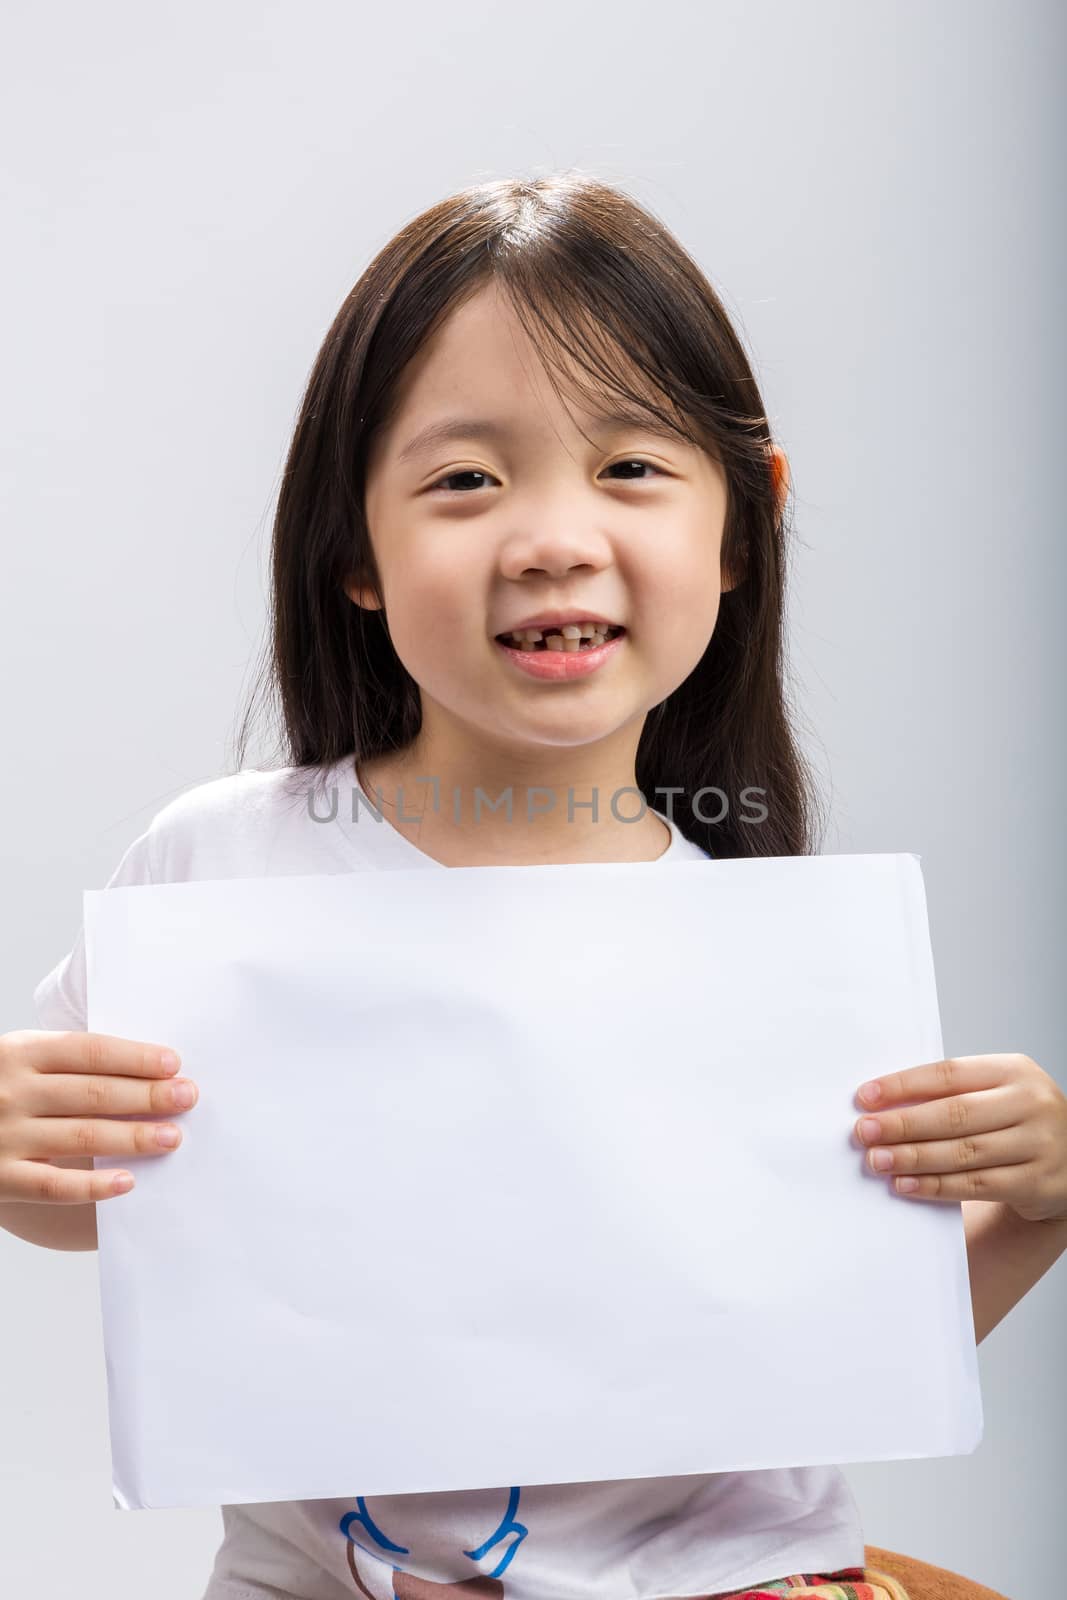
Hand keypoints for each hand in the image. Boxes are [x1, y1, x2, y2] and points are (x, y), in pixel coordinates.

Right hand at [0, 1030, 197, 1203]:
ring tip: (172, 1137)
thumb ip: (61, 1062)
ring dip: (133, 1137)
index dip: (135, 1057)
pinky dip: (93, 1186)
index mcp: (19, 1052)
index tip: (173, 1064)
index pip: (90, 1052)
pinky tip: (127, 1183)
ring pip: (82, 1136)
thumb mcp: (15, 1059)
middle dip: (148, 1096)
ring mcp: (4, 1136)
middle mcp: (12, 1091)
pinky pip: (54, 1186)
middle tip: (188, 1099)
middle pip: (94, 1092)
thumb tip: (142, 1067)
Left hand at [852, 1054, 1066, 1222]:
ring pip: (962, 1153)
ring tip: (877, 1160)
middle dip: (902, 1124)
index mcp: (1014, 1070)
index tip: (865, 1097)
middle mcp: (1030, 1103)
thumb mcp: (996, 1093)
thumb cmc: (1018, 1120)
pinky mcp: (1036, 1183)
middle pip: (953, 1114)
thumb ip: (952, 1094)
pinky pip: (975, 1185)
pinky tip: (906, 1185)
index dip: (903, 1085)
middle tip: (864, 1132)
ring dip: (912, 1158)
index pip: (949, 1073)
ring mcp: (1038, 1144)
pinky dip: (935, 1186)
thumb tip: (885, 1104)